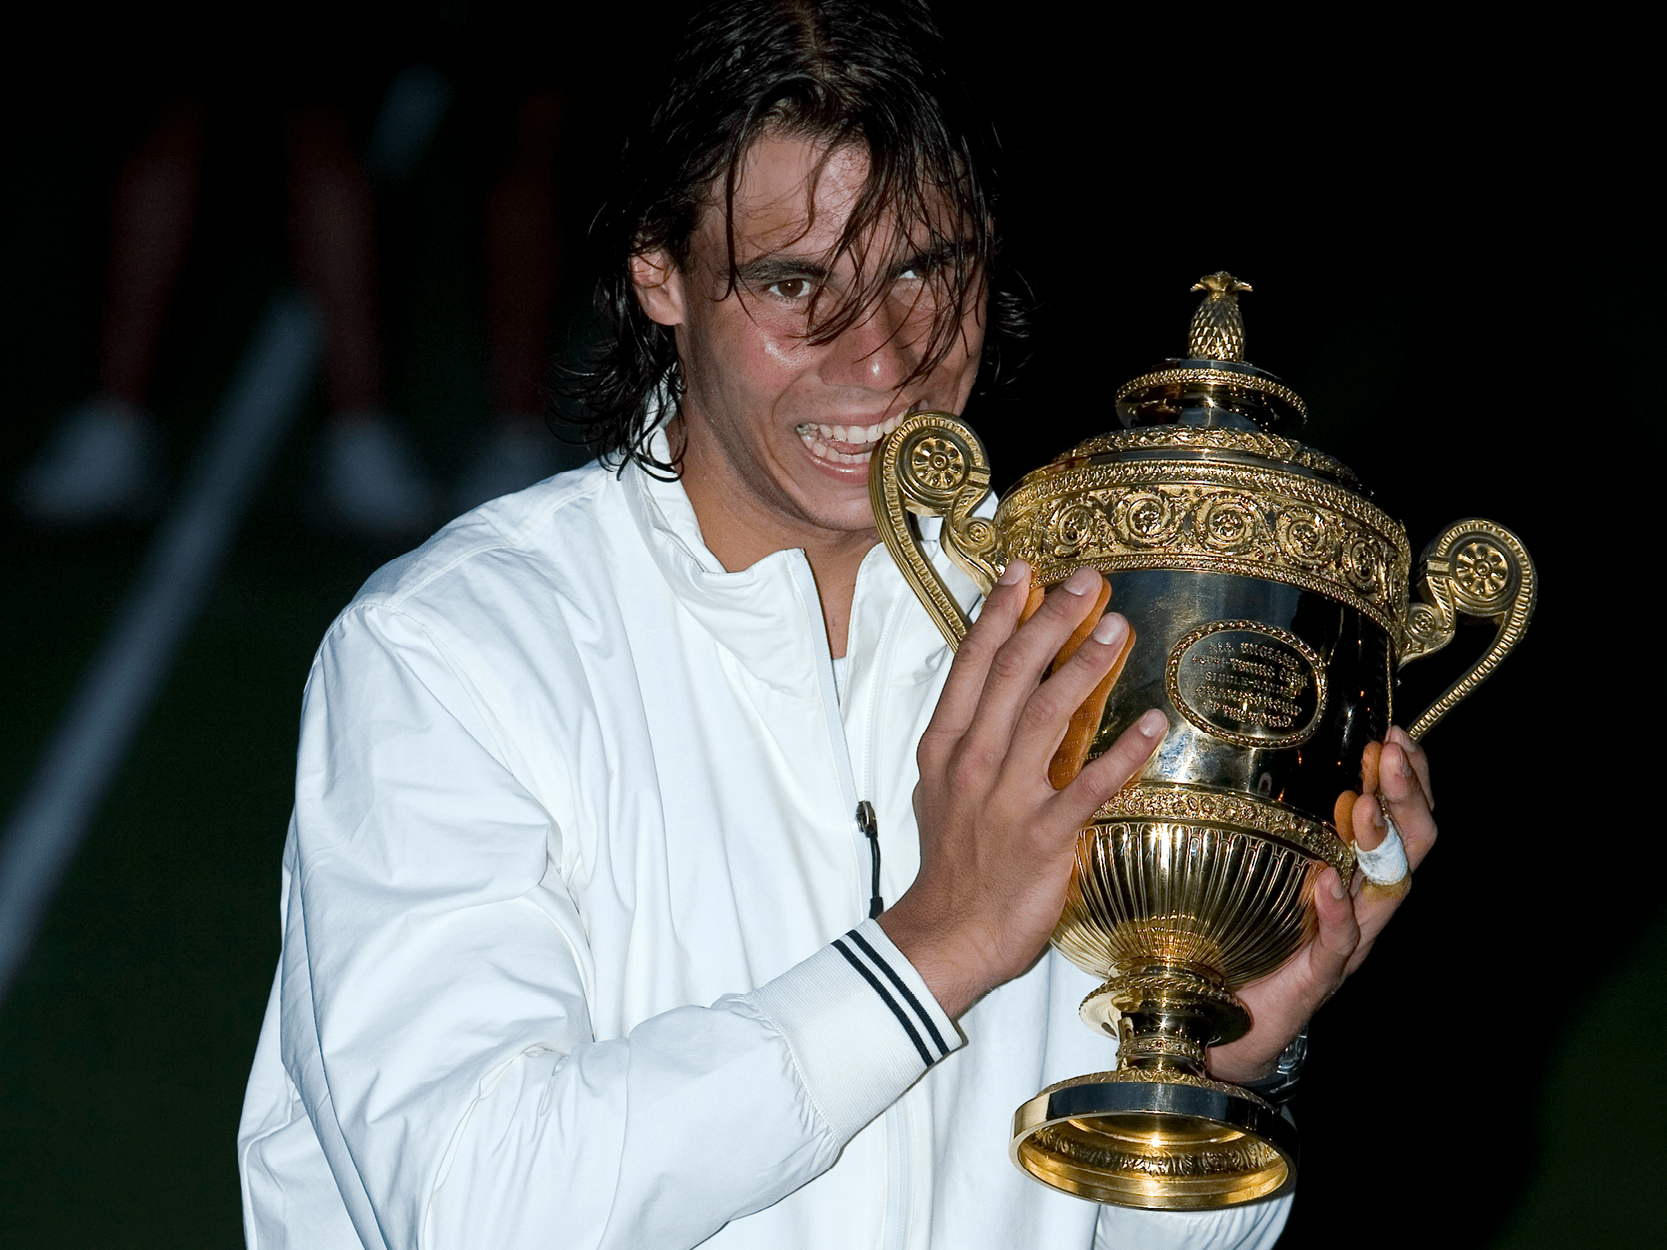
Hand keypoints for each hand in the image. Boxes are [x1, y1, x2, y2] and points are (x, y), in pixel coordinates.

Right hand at [879, 561, 1165, 1019]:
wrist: (947, 934)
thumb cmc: (952, 861)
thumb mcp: (941, 788)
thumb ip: (970, 737)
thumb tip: (1002, 690)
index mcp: (945, 745)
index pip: (972, 665)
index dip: (999, 613)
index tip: (1025, 571)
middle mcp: (973, 762)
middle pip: (1011, 675)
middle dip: (1049, 621)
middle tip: (1087, 581)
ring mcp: (1006, 798)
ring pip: (1046, 716)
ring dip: (1084, 667)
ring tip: (1118, 628)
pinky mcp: (1042, 836)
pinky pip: (1087, 786)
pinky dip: (1120, 753)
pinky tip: (1150, 724)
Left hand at [1206, 726, 1436, 1082]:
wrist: (1218, 1025)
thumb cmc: (1235, 940)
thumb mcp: (1250, 872)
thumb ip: (1255, 827)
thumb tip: (1229, 754)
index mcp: (1350, 874)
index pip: (1397, 818)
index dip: (1406, 778)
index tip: (1395, 733)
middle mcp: (1360, 905)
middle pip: (1410, 847)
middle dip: (1408, 796)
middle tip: (1393, 753)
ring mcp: (1346, 942)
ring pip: (1389, 891)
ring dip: (1381, 842)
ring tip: (1367, 802)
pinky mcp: (1317, 977)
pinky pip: (1339, 943)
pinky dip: (1338, 912)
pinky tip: (1331, 881)